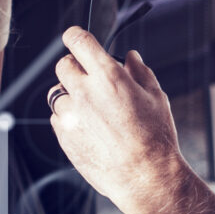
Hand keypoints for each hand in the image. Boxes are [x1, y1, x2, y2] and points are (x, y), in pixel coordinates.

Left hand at [49, 28, 188, 213]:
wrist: (145, 177)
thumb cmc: (155, 137)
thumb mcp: (156, 97)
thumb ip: (139, 71)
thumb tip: (130, 57)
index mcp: (108, 76)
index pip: (78, 41)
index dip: (76, 36)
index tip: (77, 38)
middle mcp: (84, 92)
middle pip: (64, 65)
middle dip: (76, 67)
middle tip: (91, 79)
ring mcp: (70, 115)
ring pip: (58, 93)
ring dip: (72, 96)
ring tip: (96, 112)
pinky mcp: (63, 135)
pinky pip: (59, 118)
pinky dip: (70, 118)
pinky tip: (91, 130)